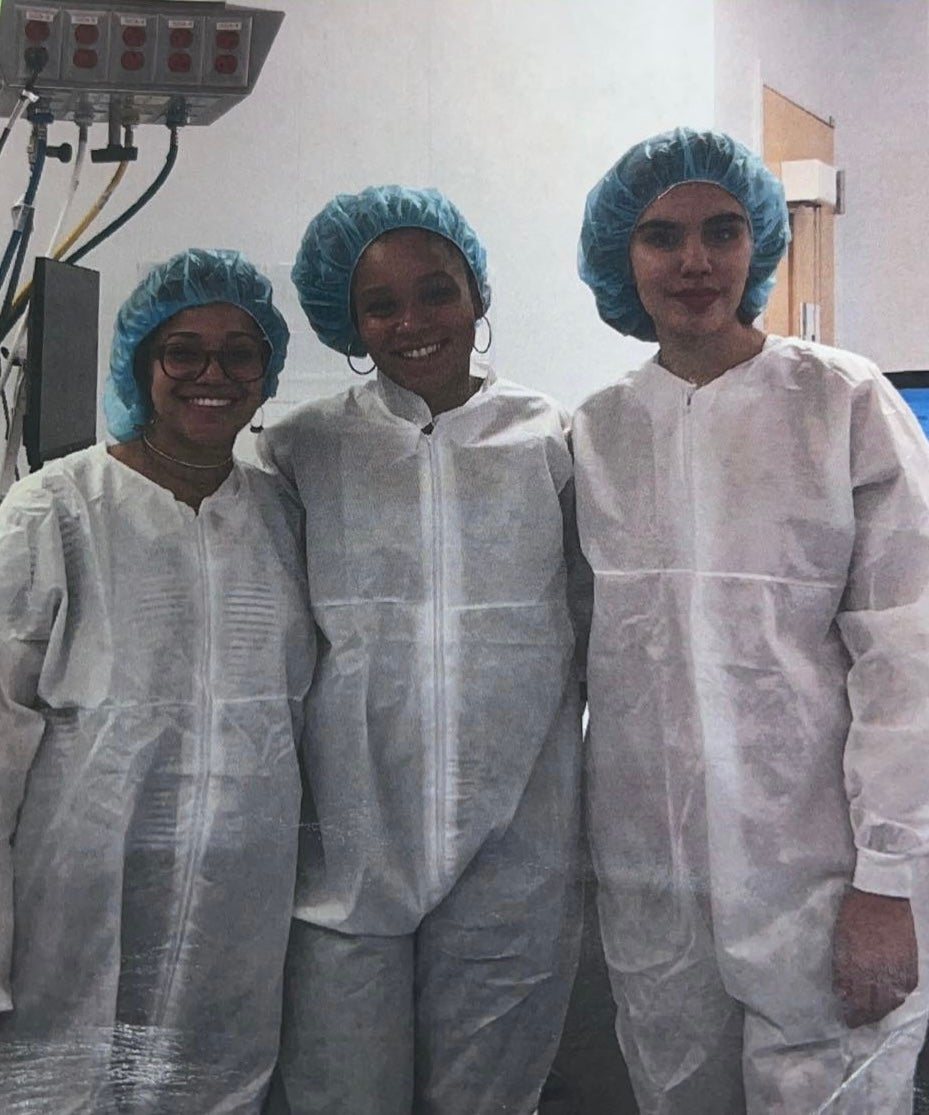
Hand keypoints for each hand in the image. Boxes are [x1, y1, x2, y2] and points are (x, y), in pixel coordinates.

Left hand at [832, 887, 917, 1027]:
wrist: (881, 894)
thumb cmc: (854, 913)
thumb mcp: (841, 940)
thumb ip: (842, 968)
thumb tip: (842, 991)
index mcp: (853, 964)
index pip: (852, 1000)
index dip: (850, 1013)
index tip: (846, 1020)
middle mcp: (875, 971)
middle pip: (871, 1006)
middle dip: (864, 1017)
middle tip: (859, 1022)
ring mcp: (895, 968)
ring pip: (890, 1002)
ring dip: (881, 1012)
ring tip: (874, 1016)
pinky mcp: (911, 964)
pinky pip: (906, 990)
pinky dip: (898, 999)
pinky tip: (892, 1001)